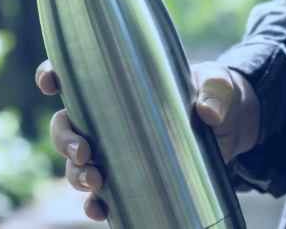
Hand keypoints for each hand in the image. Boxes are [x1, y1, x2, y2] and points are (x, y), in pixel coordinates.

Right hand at [35, 60, 259, 220]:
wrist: (235, 127)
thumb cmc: (218, 94)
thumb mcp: (220, 84)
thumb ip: (216, 90)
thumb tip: (208, 113)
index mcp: (122, 84)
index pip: (76, 75)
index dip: (53, 75)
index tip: (50, 83)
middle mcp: (111, 117)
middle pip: (66, 126)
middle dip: (65, 140)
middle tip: (86, 153)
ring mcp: (119, 149)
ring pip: (77, 163)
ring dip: (77, 175)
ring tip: (97, 183)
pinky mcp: (134, 176)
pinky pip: (102, 194)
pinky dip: (95, 205)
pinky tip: (101, 210)